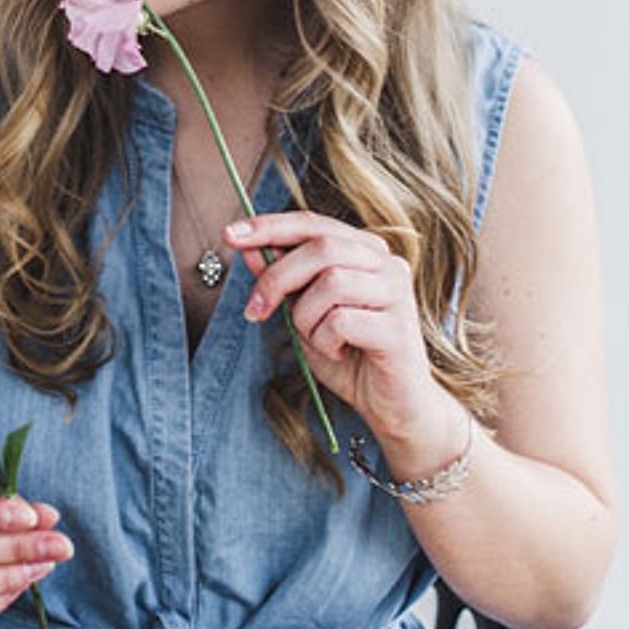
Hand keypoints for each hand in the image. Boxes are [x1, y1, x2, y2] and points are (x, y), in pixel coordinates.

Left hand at [224, 211, 450, 446]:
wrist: (390, 404)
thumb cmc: (348, 355)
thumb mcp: (303, 313)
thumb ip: (282, 280)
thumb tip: (250, 250)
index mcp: (363, 250)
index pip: (311, 224)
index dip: (268, 226)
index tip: (229, 235)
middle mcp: (386, 263)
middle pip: (320, 247)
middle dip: (277, 278)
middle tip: (255, 310)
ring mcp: (397, 292)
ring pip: (331, 282)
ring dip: (305, 317)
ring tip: (316, 338)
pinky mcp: (398, 327)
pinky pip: (341, 320)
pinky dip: (325, 341)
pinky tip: (338, 353)